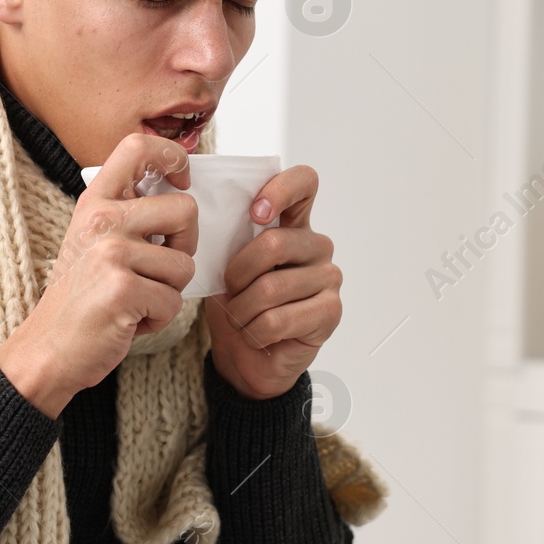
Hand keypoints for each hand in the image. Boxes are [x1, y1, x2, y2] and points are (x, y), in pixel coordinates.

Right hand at [0, 132, 198, 417]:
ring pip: (184, 264)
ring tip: (134, 299)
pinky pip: (173, 301)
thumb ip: (125, 214)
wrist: (48, 349)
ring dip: (168, 292)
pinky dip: (158, 319)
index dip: (172, 155)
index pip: (136, 147)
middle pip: (185, 209)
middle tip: (160, 268)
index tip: (181, 179)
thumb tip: (177, 193)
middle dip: (185, 245)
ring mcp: (111, 253)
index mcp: (95, 203)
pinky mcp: (123, 289)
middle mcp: (102, 221)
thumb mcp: (91, 241)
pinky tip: (129, 319)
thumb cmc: (78, 300)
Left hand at [206, 165, 341, 399]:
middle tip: (230, 291)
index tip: (255, 213)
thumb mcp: (224, 269)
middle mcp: (316, 247)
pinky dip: (253, 332)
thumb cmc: (237, 307)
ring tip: (242, 318)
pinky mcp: (330, 312)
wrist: (246, 359)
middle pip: (274, 243)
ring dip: (242, 310)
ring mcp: (328, 279)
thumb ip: (230, 242)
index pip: (304, 183)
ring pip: (271, 288)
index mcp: (292, 225)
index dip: (280, 190)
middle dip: (237, 274)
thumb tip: (213, 221)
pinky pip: (278, 320)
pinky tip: (257, 335)